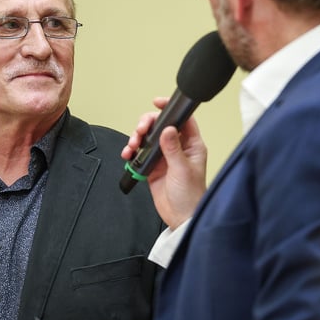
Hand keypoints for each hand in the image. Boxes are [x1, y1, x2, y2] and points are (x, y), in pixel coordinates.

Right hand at [121, 96, 207, 227]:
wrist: (181, 217)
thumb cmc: (191, 195)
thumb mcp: (182, 169)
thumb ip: (173, 149)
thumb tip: (166, 129)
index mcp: (191, 145)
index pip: (182, 119)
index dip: (170, 109)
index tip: (157, 103)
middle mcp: (177, 147)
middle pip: (160, 125)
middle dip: (147, 124)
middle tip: (140, 131)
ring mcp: (164, 156)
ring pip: (147, 138)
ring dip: (137, 137)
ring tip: (132, 145)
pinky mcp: (152, 167)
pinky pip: (139, 153)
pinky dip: (131, 152)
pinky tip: (128, 155)